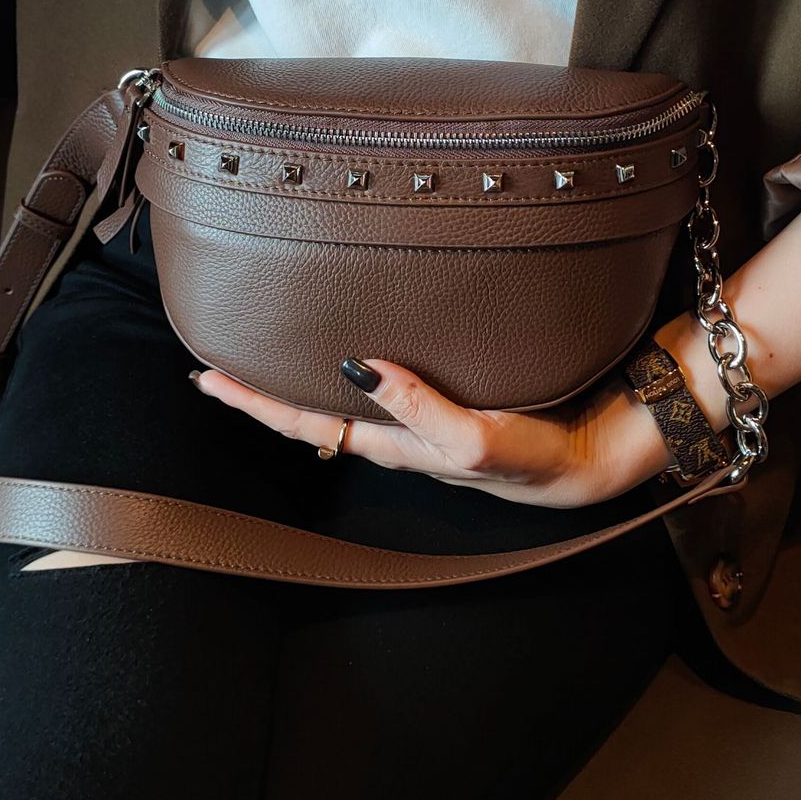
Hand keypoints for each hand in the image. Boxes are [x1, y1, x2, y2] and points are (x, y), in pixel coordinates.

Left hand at [190, 354, 661, 508]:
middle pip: (313, 411)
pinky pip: (383, 378)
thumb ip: (417, 406)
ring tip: (267, 347)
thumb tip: (354, 364)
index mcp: (394, 444)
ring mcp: (422, 416)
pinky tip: (349, 343)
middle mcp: (398, 431)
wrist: (592, 455)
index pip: (306, 423)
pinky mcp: (449, 394)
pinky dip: (351, 362)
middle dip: (264, 390)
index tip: (208, 378)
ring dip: (302, 377)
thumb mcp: (474, 438)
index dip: (255, 402)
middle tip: (217, 359)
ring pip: (344, 396)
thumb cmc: (536, 456)